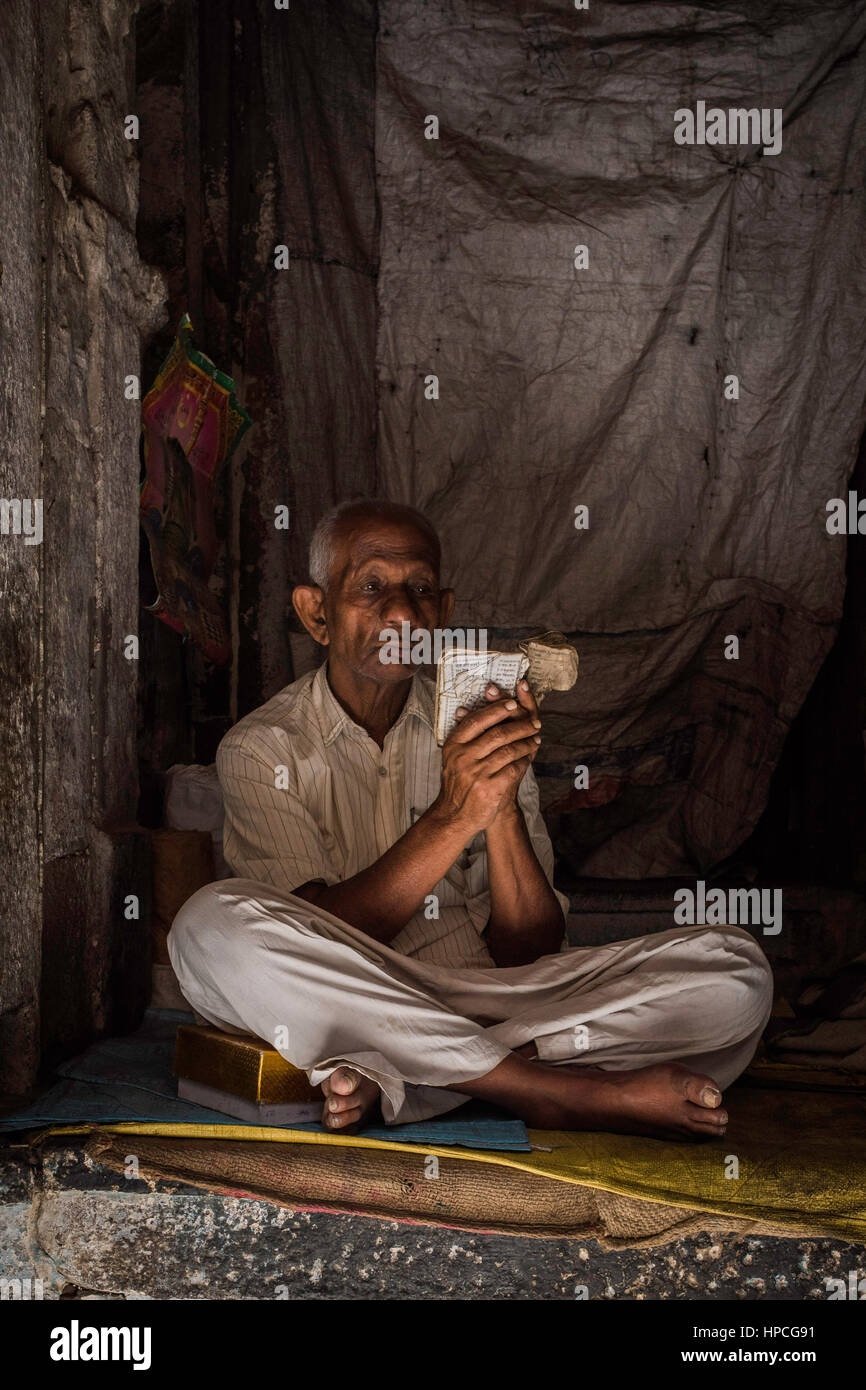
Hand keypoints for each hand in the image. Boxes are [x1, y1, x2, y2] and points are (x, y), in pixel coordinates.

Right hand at [434, 684, 541, 833]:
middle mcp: (463, 757)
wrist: (454, 816)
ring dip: (526, 743)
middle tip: (534, 723)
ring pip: (509, 750)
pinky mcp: (490, 788)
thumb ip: (462, 736)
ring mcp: (477, 773)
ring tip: (535, 739)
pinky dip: (524, 761)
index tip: (513, 703)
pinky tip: (529, 758)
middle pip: (498, 734)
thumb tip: (464, 709)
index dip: (497, 709)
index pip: (478, 720)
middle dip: (521, 726)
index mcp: (453, 745)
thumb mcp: (453, 757)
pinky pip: (514, 769)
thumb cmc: (457, 783)